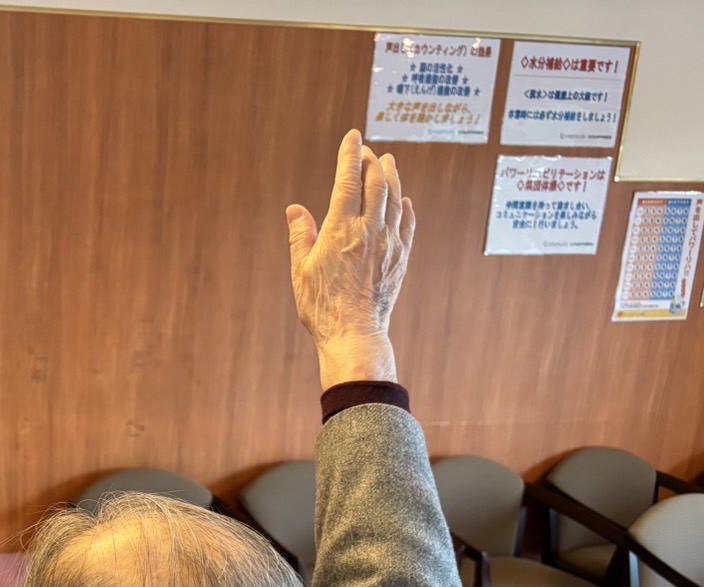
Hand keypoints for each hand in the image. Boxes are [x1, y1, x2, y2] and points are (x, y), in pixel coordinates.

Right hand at [287, 129, 415, 388]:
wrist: (353, 333)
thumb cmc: (321, 305)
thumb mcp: (301, 270)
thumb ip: (300, 235)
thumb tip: (296, 209)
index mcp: (341, 228)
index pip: (348, 180)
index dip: (350, 155)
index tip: (353, 136)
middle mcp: (370, 230)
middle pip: (376, 182)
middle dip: (372, 161)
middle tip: (367, 151)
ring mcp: (389, 243)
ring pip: (396, 198)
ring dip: (392, 176)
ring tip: (389, 162)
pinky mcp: (401, 258)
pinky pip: (408, 224)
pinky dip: (406, 208)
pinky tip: (404, 201)